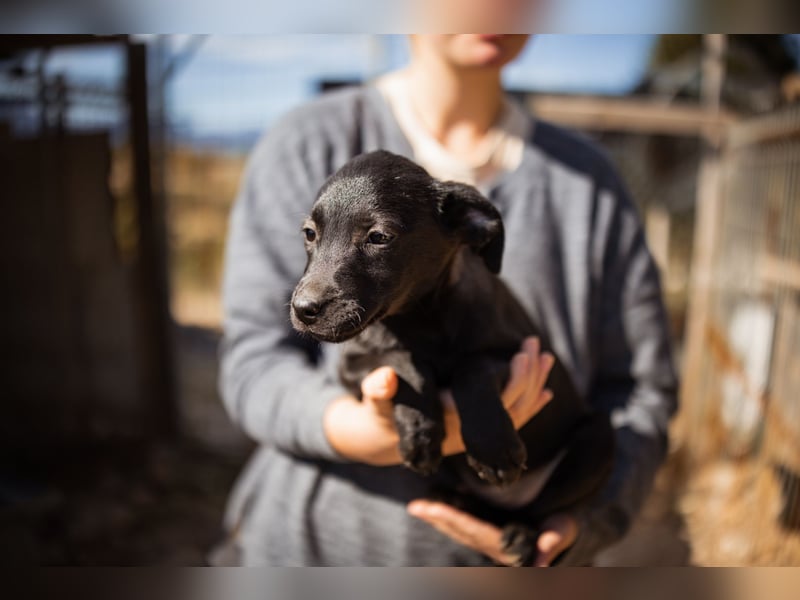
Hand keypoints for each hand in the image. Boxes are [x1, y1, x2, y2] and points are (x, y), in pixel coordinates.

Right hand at [323, 336, 553, 464]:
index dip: (514, 380)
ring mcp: (474, 437)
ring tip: (548, 358)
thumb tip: (384, 378)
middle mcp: (468, 433)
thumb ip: (377, 390)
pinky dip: (529, 405)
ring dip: (534, 387)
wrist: (382, 441)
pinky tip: (546, 391)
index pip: (493, 404)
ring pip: (515, 415)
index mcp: (451, 421)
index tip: (522, 353)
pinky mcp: (476, 434)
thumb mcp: (375, 401)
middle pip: (511, 408)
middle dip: (528, 377)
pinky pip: (511, 422)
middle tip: (536, 346)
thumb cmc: (379, 413)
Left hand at [407, 501, 578, 566]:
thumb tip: (540, 567)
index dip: (454, 519)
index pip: (476, 531)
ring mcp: (490, 543)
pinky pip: (464, 527)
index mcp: (508, 546)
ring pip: (459, 530)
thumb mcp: (561, 532)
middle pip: (461, 531)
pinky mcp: (488, 537)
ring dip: (437, 519)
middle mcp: (495, 547)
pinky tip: (433, 510)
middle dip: (437, 518)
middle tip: (415, 506)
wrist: (563, 534)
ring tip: (418, 508)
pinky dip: (448, 518)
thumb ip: (551, 544)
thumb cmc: (562, 530)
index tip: (434, 508)